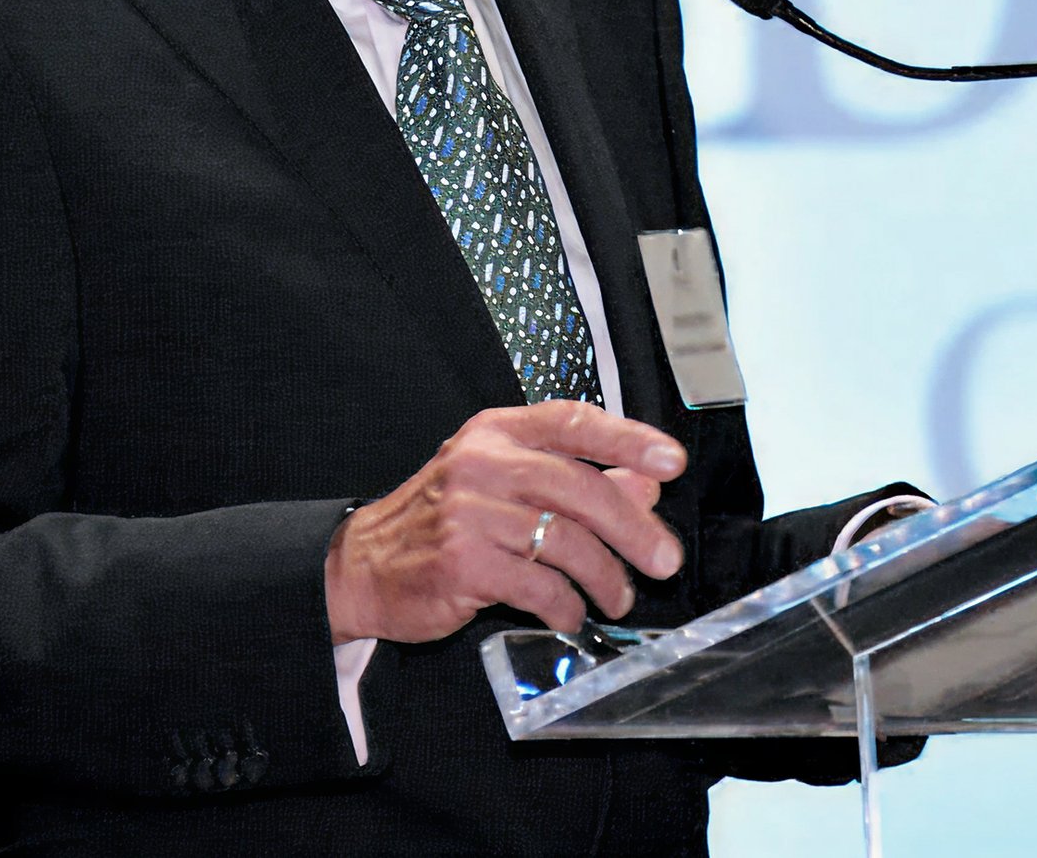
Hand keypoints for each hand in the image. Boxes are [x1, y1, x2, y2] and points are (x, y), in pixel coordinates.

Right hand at [324, 402, 687, 642]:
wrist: (363, 565)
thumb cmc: (444, 521)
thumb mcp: (504, 483)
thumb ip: (576, 479)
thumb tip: (646, 484)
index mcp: (497, 432)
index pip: (574, 422)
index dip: (629, 439)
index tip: (672, 461)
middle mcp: (483, 463)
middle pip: (580, 489)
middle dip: (633, 529)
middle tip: (664, 560)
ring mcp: (470, 513)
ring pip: (566, 542)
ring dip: (605, 578)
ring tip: (617, 598)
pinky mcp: (462, 563)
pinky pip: (538, 586)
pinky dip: (566, 606)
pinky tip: (571, 615)